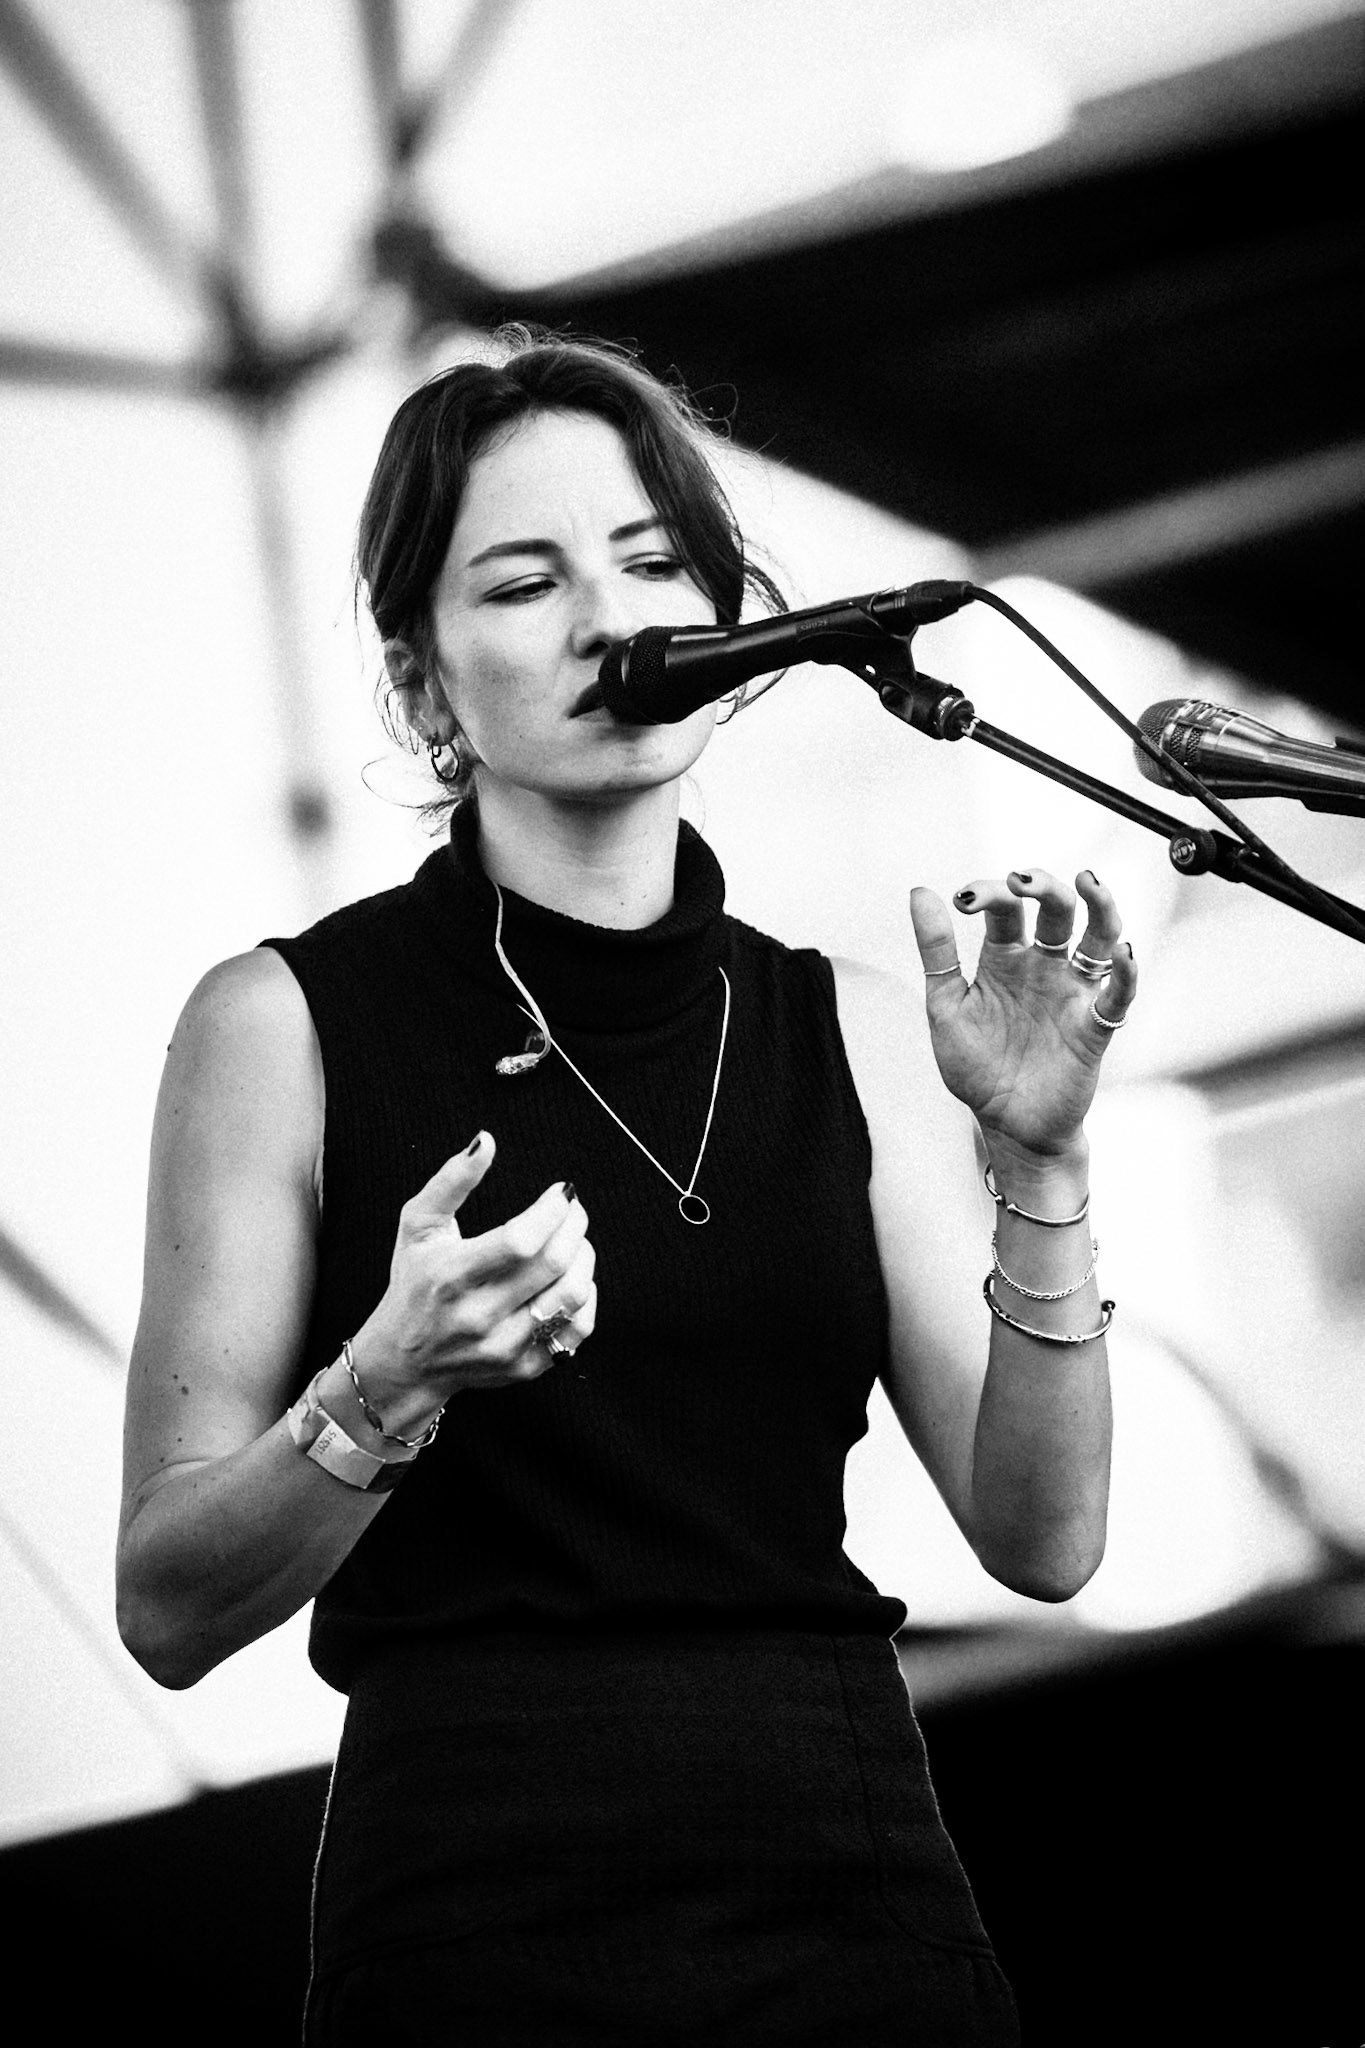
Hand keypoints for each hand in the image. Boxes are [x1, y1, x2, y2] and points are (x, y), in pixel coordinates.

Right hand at [351, 1131, 596, 1419]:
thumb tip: (486, 1141)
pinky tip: (571, 1279)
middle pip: (553, 1265)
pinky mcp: (523, 1368)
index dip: (553, 1211)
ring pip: (571, 1297)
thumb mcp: (418, 1226)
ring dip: (585, 1259)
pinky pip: (575, 1331)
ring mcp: (503, 1347)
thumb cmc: (414, 1283)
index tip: (562, 1192)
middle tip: (574, 1210)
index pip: (521, 1241)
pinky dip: (584, 1299)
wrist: (405, 1360)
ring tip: (574, 1241)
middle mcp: (478, 1316)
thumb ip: (451, 1181)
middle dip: (576, 1227)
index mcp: (451, 1276)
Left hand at [909, 867, 1136, 1159]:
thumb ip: (937, 951)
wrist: (1005, 1125)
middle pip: (1056, 909)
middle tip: (1021, 878)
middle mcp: (1043, 966)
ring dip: (1098, 905)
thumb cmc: (976, 1067)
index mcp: (1005, 958)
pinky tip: (1123, 951)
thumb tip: (920, 891)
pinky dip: (1126, 972)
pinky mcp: (1094, 1027)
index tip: (963, 900)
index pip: (1005, 908)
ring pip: (1098, 936)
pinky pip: (1118, 994)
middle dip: (1043, 885)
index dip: (988, 893)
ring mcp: (1072, 993)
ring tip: (1087, 880)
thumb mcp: (946, 1006)